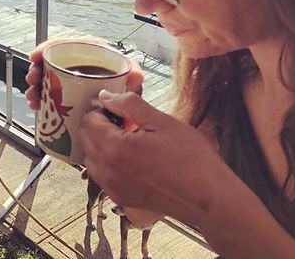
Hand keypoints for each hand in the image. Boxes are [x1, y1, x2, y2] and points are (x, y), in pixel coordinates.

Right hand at [24, 37, 143, 109]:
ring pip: (48, 79)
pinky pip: (51, 94)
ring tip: (33, 97)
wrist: (127, 106)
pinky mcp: (68, 95)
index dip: (47, 48)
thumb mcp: (131, 74)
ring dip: (36, 87)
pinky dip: (42, 99)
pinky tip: (37, 106)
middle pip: (52, 63)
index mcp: (90, 52)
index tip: (35, 56)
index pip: (65, 44)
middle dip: (37, 70)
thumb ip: (134, 72)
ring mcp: (71, 80)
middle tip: (32, 80)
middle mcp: (78, 64)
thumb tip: (135, 76)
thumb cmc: (128, 82)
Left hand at [79, 90, 234, 226]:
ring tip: (132, 140)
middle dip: (101, 126)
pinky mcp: (121, 197)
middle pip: (86, 139)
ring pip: (92, 157)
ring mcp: (113, 187)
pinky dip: (110, 162)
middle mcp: (107, 171)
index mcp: (115, 149)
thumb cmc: (192, 160)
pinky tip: (135, 158)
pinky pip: (102, 174)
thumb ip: (128, 104)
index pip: (88, 121)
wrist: (209, 198)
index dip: (104, 110)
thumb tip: (106, 96)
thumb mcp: (161, 121)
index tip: (122, 111)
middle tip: (128, 123)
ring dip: (104, 145)